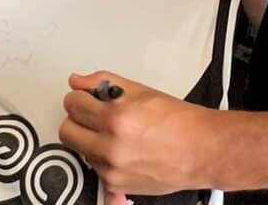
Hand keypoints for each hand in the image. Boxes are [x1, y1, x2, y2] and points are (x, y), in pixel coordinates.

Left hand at [59, 72, 212, 196]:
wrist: (201, 151)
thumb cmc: (178, 122)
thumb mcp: (140, 91)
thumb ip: (103, 82)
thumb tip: (79, 81)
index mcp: (116, 118)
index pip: (73, 104)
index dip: (78, 97)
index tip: (83, 97)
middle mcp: (111, 147)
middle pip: (67, 131)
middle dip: (76, 118)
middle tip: (90, 114)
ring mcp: (112, 169)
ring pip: (80, 150)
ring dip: (89, 139)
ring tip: (112, 133)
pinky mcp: (116, 185)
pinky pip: (95, 169)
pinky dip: (102, 159)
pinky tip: (118, 150)